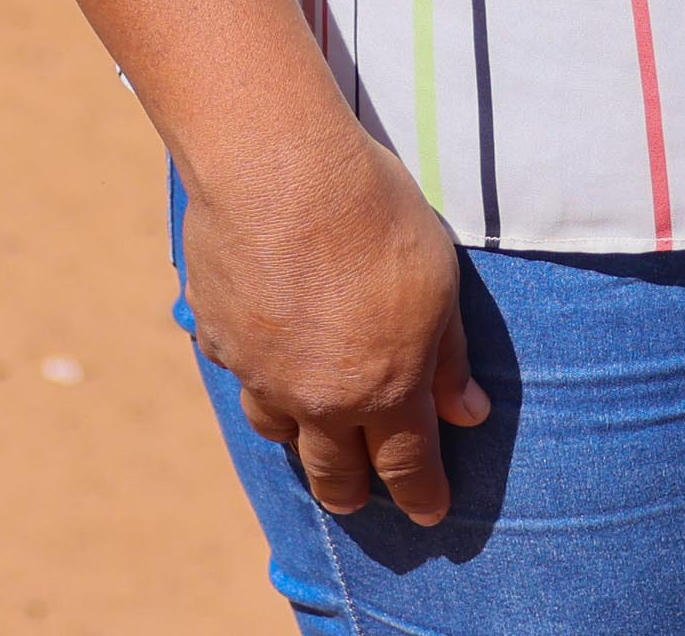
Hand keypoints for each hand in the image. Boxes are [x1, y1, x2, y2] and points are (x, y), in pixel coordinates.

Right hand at [183, 125, 491, 527]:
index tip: (428, 514)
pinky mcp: (216, 334)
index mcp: (385, 388)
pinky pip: (236, 369)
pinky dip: (253, 370)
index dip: (421, 495)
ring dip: (297, 438)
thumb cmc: (373, 215)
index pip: (407, 465)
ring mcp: (260, 371)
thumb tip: (468, 412)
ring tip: (306, 432)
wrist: (276, 170)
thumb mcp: (439, 281)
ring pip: (276, 430)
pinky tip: (260, 347)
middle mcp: (320, 396)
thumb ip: (449, 355)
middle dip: (351, 492)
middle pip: (334, 472)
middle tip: (358, 499)